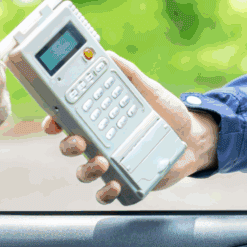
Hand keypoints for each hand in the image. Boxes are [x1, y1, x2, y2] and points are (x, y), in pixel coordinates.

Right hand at [43, 52, 218, 204]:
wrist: (194, 137)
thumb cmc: (167, 112)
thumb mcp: (148, 89)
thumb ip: (128, 73)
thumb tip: (107, 54)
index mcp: (100, 119)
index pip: (68, 120)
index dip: (54, 121)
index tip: (53, 122)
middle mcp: (101, 142)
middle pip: (70, 146)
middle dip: (68, 145)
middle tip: (80, 141)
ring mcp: (111, 163)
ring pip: (84, 171)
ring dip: (86, 169)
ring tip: (101, 161)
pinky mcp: (126, 180)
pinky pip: (106, 192)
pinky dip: (105, 192)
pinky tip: (113, 183)